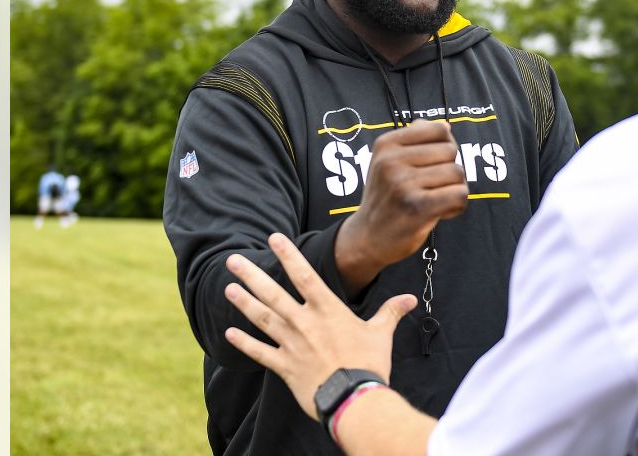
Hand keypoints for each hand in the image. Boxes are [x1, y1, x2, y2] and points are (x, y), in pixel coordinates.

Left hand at [224, 233, 417, 420]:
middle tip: (233, 260)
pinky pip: (260, 352)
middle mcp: (305, 322)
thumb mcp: (381, 334)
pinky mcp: (285, 366)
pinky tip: (229, 334)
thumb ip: (390, 312)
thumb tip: (409, 298)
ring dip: (244, 302)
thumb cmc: (368, 364)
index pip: (304, 275)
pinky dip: (244, 343)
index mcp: (328, 310)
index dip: (288, 255)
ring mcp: (291, 344)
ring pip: (262, 318)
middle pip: (273, 293)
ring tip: (228, 288)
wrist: (353, 397)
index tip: (273, 238)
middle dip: (252, 275)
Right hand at [336, 119, 468, 291]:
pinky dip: (457, 205)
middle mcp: (392, 161)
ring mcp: (403, 184)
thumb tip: (445, 126)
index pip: (439, 129)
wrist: (367, 238)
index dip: (445, 147)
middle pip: (451, 151)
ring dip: (454, 189)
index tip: (434, 164)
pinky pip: (459, 194)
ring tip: (435, 200)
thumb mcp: (388, 162)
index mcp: (387, 144)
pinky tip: (442, 212)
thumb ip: (414, 141)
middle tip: (434, 187)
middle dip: (450, 170)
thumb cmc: (386, 197)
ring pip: (457, 173)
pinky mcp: (417, 207)